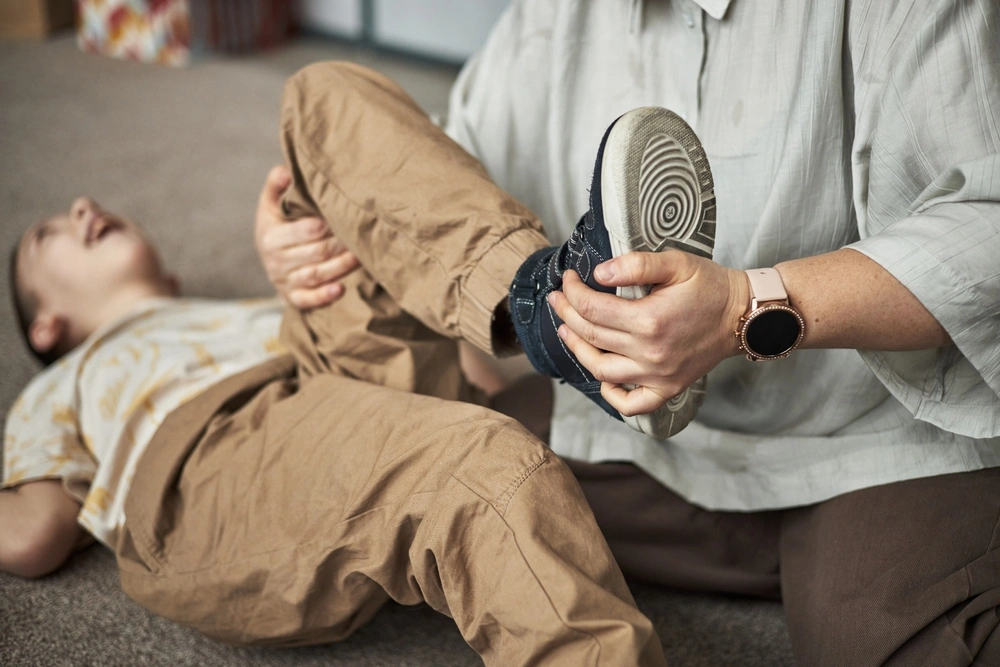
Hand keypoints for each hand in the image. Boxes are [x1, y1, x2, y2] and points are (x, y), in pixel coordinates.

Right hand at [254, 165, 360, 309]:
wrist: (270, 257)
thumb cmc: (278, 224)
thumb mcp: (271, 204)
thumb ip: (277, 185)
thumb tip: (286, 170)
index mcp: (271, 235)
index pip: (303, 230)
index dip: (324, 225)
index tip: (342, 217)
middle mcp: (276, 260)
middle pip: (315, 253)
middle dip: (339, 244)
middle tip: (362, 236)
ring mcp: (285, 281)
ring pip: (316, 275)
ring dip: (341, 267)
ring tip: (361, 257)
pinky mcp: (294, 297)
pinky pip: (307, 300)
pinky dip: (324, 297)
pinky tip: (341, 290)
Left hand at [548, 250, 749, 416]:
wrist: (744, 315)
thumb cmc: (710, 286)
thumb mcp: (676, 263)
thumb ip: (636, 265)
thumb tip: (599, 273)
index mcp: (650, 320)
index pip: (591, 308)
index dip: (572, 291)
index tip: (568, 278)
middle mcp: (650, 353)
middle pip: (590, 335)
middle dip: (567, 314)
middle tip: (558, 298)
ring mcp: (658, 376)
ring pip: (601, 370)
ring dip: (578, 350)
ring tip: (566, 330)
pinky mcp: (668, 388)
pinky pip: (632, 404)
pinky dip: (612, 395)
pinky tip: (602, 377)